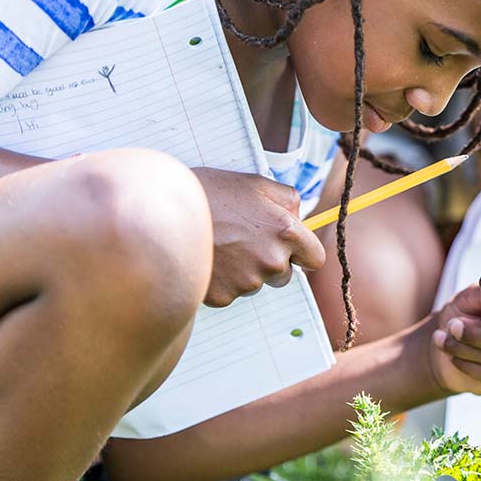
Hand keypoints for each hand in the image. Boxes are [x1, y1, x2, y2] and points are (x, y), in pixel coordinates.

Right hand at [191, 167, 325, 306]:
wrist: (164, 213)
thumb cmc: (210, 193)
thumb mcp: (255, 183)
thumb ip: (287, 199)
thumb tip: (299, 216)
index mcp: (285, 232)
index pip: (316, 259)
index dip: (303, 253)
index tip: (292, 249)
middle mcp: (272, 261)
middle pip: (284, 274)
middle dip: (270, 261)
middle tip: (243, 240)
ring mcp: (247, 282)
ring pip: (255, 283)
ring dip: (244, 270)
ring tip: (220, 245)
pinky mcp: (223, 296)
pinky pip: (230, 292)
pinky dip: (222, 280)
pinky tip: (208, 259)